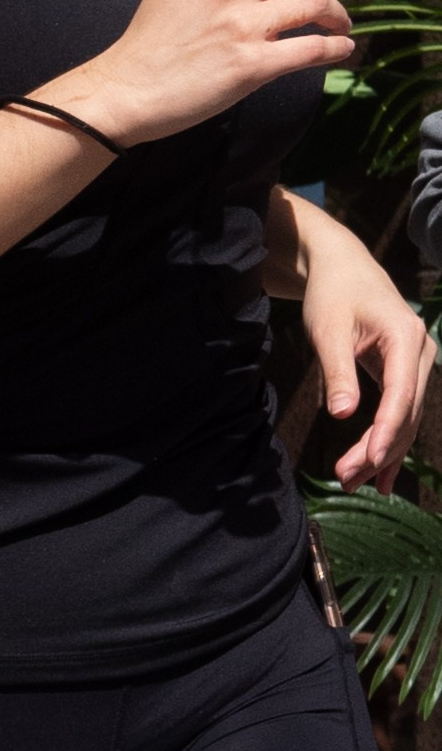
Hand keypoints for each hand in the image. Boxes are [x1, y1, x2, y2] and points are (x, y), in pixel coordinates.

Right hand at [75, 0, 354, 148]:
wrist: (125, 89)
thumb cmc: (145, 42)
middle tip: (330, 8)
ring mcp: (242, 26)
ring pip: (314, 4)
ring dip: (338, 16)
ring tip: (340, 28)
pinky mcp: (251, 65)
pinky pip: (310, 49)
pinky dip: (335, 48)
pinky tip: (343, 50)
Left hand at [299, 208, 433, 492]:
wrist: (343, 268)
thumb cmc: (334, 294)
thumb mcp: (329, 330)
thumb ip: (338, 372)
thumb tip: (343, 415)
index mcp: (405, 337)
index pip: (401, 394)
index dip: (387, 430)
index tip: (369, 460)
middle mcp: (422, 352)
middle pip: (406, 412)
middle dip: (378, 449)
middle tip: (346, 479)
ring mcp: (419, 363)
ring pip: (406, 417)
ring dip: (382, 451)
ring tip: (353, 482)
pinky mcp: (408, 372)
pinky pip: (402, 411)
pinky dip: (389, 439)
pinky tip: (377, 471)